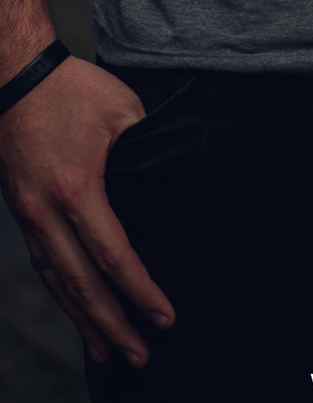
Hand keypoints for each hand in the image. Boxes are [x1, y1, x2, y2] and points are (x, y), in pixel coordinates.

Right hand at [0, 56, 174, 366]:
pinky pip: (43, 267)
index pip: (114, 256)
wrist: (16, 79)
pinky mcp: (22, 215)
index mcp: (78, 189)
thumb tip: (173, 180)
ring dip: (85, 320)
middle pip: (83, 284)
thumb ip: (146, 149)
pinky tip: (78, 313)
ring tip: (111, 350)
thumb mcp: (123, 111)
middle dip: (115, 324)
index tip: (164, 316)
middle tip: (142, 356)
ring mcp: (29, 218)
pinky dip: (62, 296)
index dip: (141, 290)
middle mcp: (47, 213)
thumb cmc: (75, 90)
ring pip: (58, 284)